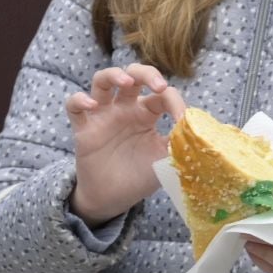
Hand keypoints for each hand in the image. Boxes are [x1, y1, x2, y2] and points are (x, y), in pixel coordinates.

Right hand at [66, 64, 186, 226]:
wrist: (112, 199)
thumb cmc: (139, 176)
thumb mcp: (164, 160)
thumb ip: (179, 144)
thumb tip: (197, 132)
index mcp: (148, 114)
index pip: (162, 95)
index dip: (174, 102)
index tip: (183, 120)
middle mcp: (126, 109)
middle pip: (134, 75)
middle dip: (147, 73)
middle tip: (158, 85)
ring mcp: (103, 115)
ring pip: (103, 80)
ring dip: (114, 75)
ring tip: (126, 81)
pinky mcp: (84, 128)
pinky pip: (74, 106)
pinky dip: (79, 100)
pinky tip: (91, 105)